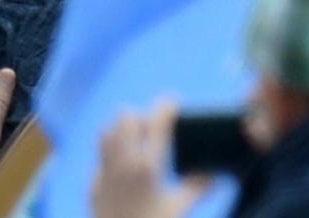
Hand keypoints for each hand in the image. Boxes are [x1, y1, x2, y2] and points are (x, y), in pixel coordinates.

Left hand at [91, 103, 209, 217]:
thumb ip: (197, 188)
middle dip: (142, 116)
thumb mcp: (179, 210)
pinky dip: (112, 150)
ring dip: (124, 129)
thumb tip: (214, 175)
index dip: (167, 107)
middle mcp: (123, 162)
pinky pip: (101, 154)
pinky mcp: (94, 183)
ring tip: (140, 139)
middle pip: (127, 117)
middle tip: (156, 127)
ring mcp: (105, 171)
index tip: (175, 101)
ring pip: (108, 130)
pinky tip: (125, 164)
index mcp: (148, 165)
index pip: (157, 122)